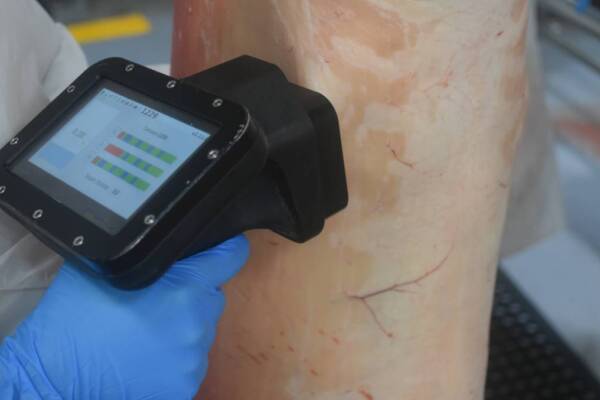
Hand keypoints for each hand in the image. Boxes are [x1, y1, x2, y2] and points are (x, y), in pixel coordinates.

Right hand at [0, 235, 248, 398]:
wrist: (54, 374)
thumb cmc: (76, 314)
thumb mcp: (111, 265)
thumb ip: (154, 253)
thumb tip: (175, 245)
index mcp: (185, 285)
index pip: (231, 256)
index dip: (224, 250)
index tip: (218, 250)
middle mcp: (197, 320)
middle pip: (212, 295)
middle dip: (193, 293)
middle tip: (158, 300)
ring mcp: (193, 357)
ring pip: (202, 330)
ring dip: (183, 327)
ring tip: (146, 331)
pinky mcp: (185, 385)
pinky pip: (191, 361)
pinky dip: (175, 358)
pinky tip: (145, 356)